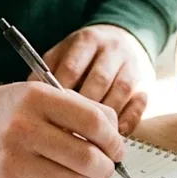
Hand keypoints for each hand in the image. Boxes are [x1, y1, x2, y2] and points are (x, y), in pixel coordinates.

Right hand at [0, 82, 125, 177]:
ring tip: (86, 173)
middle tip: (107, 164)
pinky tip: (62, 177)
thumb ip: (79, 108)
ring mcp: (15, 158)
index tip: (116, 146)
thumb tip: (115, 135)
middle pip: (88, 157)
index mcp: (38, 98)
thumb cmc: (10, 109)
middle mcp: (25, 127)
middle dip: (107, 165)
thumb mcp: (41, 94)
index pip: (94, 122)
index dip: (113, 138)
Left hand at [34, 24, 153, 135]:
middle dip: (82, 110)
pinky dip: (129, 119)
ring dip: (104, 118)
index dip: (60, 96)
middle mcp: (112, 50)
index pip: (72, 68)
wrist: (119, 39)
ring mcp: (131, 65)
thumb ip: (47, 73)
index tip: (48, 118)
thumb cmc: (82, 56)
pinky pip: (140, 103)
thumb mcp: (61, 54)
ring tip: (87, 138)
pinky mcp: (145, 82)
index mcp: (86, 41)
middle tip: (66, 133)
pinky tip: (115, 133)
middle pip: (98, 81)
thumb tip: (31, 97)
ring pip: (120, 93)